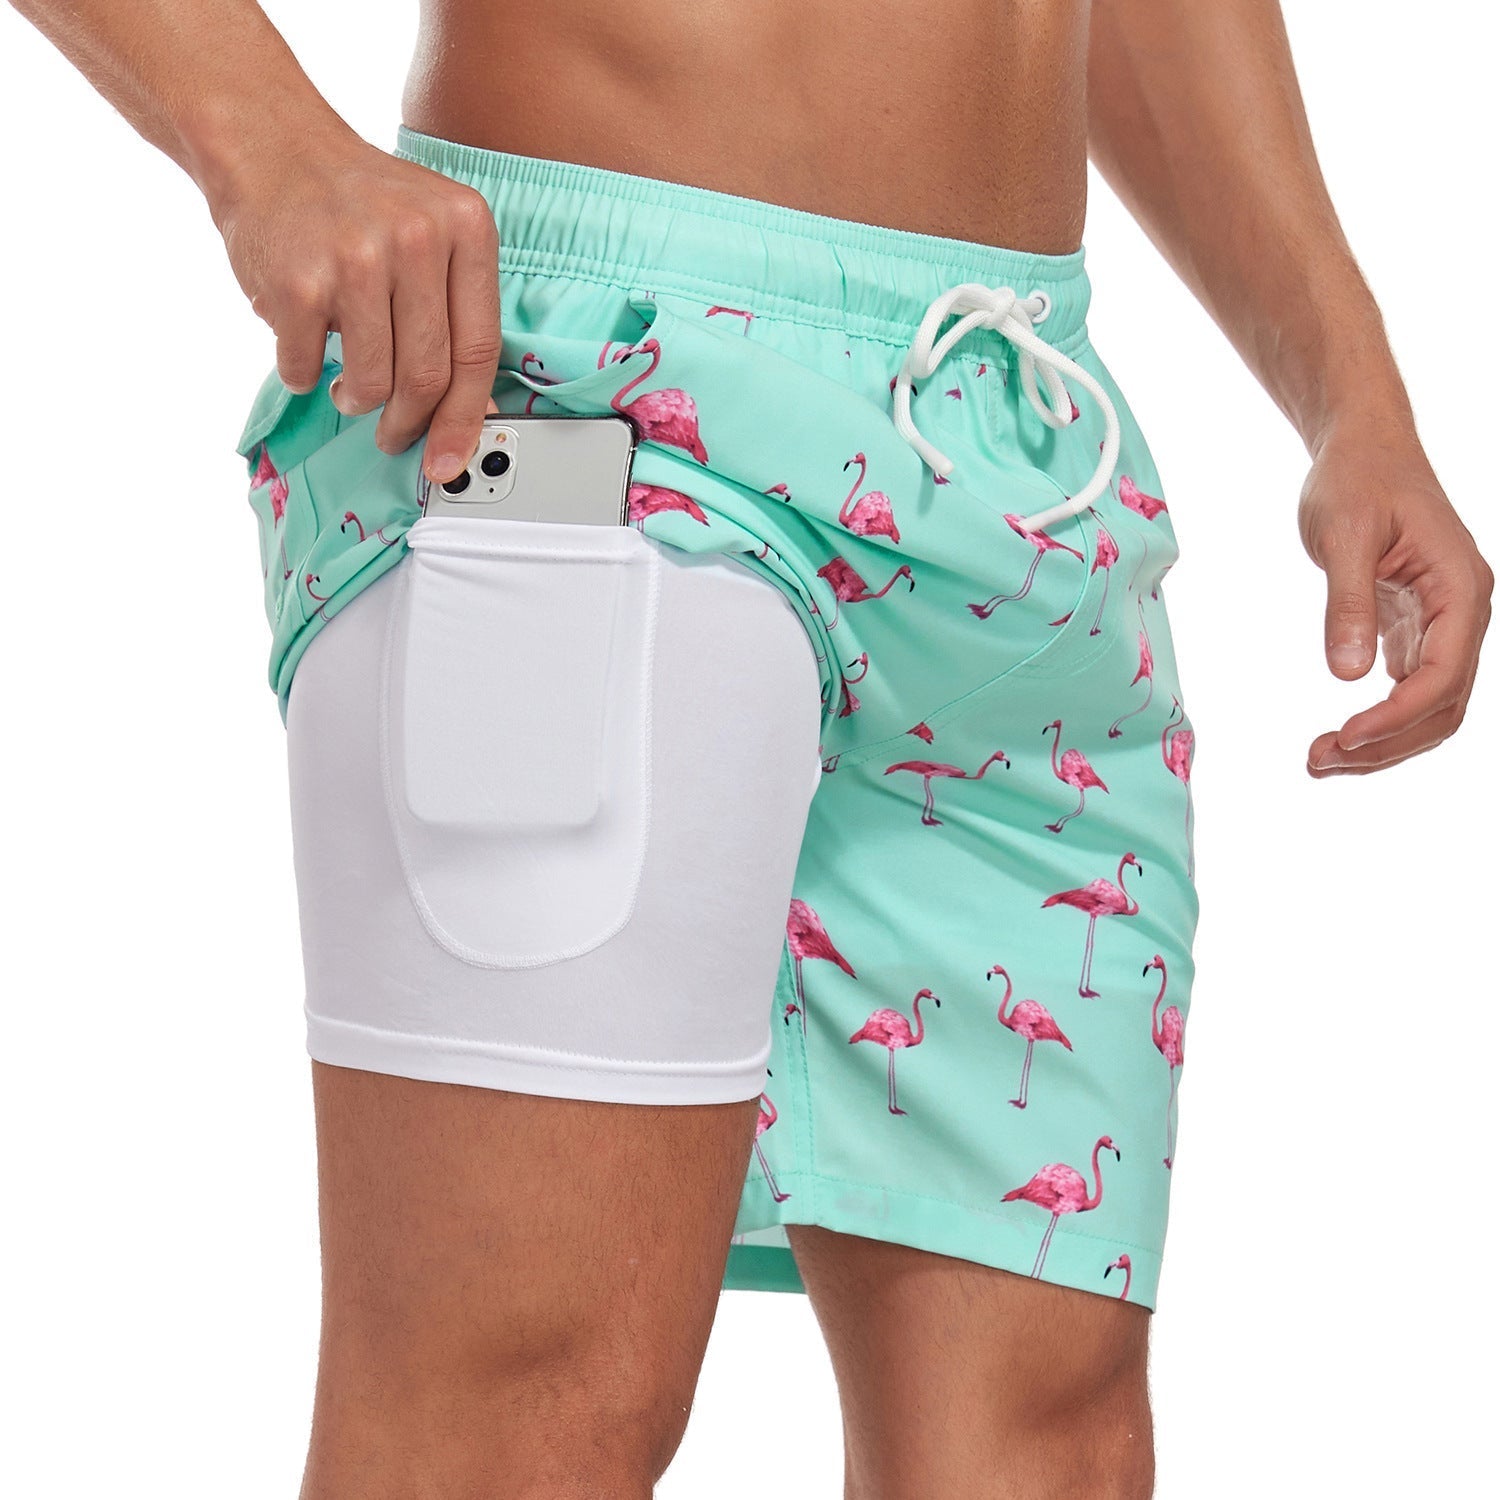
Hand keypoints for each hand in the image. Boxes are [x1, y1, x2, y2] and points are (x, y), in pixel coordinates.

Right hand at [212, 124, 500, 484]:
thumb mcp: (431, 233)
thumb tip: (476, 408)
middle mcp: (418, 238)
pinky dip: (303, 372)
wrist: (267, 141)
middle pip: (427, 377)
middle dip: (408, 424)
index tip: (452, 459)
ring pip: (371, 384)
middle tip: (394, 434)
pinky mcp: (298, 281)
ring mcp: (357, 258)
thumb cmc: (355, 201)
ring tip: (346, 384)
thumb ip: (458, 310)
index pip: (478, 351)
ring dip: (356, 401)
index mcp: (466, 228)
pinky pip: (309, 368)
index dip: (466, 418)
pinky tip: (303, 342)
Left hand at [1298, 423, 1492, 775]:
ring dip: (1384, 739)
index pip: (1441, 675)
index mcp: (1460, 589)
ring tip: (1322, 758)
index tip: (1344, 737)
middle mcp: (1463, 611)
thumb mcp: (1343, 535)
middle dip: (1387, 743)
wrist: (1363, 449)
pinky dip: (1381, 716)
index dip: (1396, 716)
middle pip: (1443, 704)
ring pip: (1430, 703)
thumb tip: (1347, 674)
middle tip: (1319, 761)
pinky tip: (1341, 734)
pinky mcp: (1418, 625)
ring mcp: (1444, 621)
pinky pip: (1412, 685)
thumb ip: (1348, 604)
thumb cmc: (1355, 480)